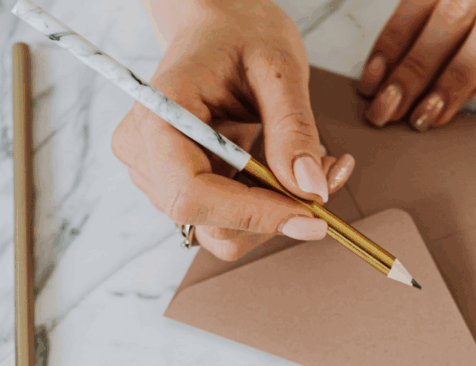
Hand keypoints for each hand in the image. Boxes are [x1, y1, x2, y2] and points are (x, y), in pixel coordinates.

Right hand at [112, 0, 354, 260]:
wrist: (219, 24)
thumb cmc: (240, 32)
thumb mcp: (278, 68)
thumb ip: (294, 129)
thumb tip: (311, 188)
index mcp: (157, 117)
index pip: (192, 194)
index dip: (253, 214)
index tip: (311, 214)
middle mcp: (146, 153)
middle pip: (209, 223)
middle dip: (275, 213)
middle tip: (330, 175)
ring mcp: (158, 173)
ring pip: (224, 230)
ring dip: (277, 211)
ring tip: (317, 164)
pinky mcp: (182, 183)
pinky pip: (228, 218)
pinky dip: (269, 206)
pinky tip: (293, 171)